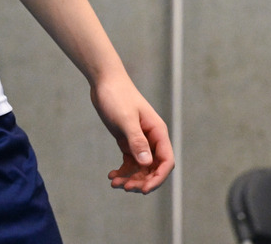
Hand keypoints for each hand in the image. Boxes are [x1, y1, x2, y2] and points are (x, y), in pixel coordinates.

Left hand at [91, 70, 174, 193]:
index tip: (143, 189)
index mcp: (157, 132)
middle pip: (153, 168)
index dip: (158, 178)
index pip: (166, 161)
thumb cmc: (117, 96)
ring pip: (141, 168)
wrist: (104, 81)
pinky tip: (111, 175)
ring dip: (130, 179)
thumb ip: (137, 141)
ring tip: (114, 182)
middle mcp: (151, 138)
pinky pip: (129, 162)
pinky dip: (122, 171)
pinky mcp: (127, 140)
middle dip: (141, 181)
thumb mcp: (126, 119)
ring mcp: (140, 140)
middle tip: (125, 187)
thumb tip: (148, 164)